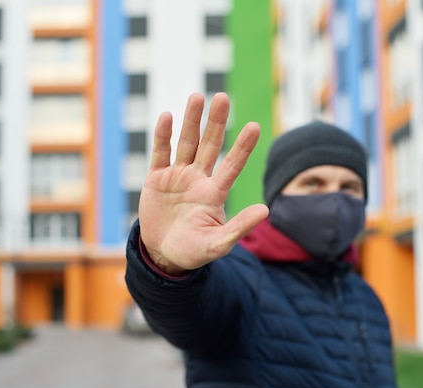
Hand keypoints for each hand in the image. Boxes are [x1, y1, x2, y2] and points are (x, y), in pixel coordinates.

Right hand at [138, 92, 268, 274]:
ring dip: (191, 121)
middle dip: (216, 122)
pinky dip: (163, 136)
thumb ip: (239, 226)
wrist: (164, 255)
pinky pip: (160, 153)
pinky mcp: (156, 179)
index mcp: (214, 193)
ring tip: (197, 96)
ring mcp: (177, 176)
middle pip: (209, 145)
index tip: (255, 126)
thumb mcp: (219, 243)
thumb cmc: (195, 251)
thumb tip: (266, 209)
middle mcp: (198, 179)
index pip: (232, 165)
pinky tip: (167, 117)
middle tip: (222, 98)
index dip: (243, 147)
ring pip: (186, 143)